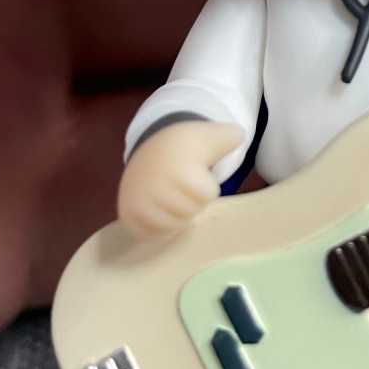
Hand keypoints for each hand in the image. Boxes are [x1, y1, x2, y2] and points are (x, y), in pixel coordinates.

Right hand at [117, 121, 242, 238]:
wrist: (150, 150)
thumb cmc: (184, 146)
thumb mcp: (208, 136)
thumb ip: (228, 136)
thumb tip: (240, 134)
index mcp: (177, 168)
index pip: (207, 194)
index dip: (206, 185)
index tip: (196, 172)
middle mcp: (154, 187)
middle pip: (190, 211)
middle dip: (192, 200)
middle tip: (182, 185)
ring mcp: (138, 203)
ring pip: (173, 225)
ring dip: (178, 215)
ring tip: (172, 197)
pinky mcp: (127, 216)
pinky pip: (151, 235)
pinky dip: (159, 227)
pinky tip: (161, 211)